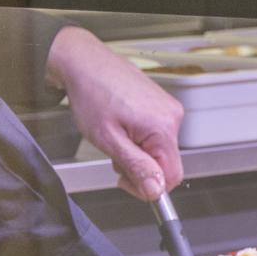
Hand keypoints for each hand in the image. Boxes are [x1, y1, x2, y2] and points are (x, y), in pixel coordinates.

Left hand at [46, 27, 184, 200]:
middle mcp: (171, 116)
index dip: (148, 187)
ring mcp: (168, 108)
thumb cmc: (92, 94)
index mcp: (163, 127)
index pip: (171, 176)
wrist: (85, 65)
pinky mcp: (161, 105)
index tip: (126, 181)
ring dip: (138, 153)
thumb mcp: (109, 139)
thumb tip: (155, 190)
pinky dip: (139, 139)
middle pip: (166, 163)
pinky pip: (156, 135)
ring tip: (116, 136)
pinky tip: (122, 127)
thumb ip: (136, 167)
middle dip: (140, 167)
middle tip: (115, 154)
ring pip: (159, 150)